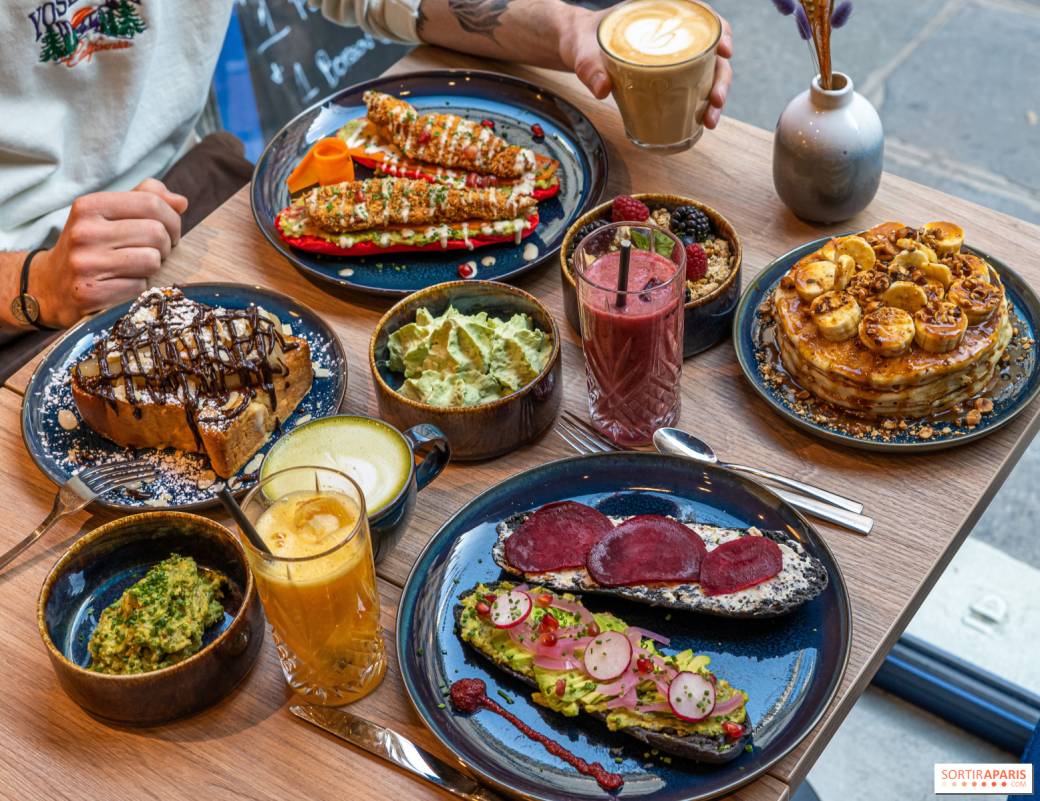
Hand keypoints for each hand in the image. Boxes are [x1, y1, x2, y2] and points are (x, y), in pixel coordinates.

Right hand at [32, 179, 187, 328]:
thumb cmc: (92, 247)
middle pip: (156, 232)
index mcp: (89, 206)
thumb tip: (181, 202)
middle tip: (154, 252)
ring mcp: (85, 264)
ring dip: (153, 267)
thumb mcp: (109, 215)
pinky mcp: (91, 293)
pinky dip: (139, 288)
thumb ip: (144, 200)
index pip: (151, 202)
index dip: (171, 219)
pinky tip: (122, 285)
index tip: (169, 231)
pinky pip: (140, 287)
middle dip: (165, 246)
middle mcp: (84, 232)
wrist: (51, 286)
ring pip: (152, 260)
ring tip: (137, 268)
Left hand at [559, 7, 733, 128]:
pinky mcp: (667, 75)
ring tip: (710, 119)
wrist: (576, 50)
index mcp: (659, 14)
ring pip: (707, 70)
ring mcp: (672, 55)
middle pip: (710, 49)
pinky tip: (702, 120)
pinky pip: (692, 85)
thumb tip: (602, 89)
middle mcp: (672, 33)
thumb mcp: (582, 50)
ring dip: (714, 94)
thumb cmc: (583, 41)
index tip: (724, 50)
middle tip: (716, 100)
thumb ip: (588, 66)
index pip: (701, 16)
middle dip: (721, 76)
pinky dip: (700, 103)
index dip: (720, 30)